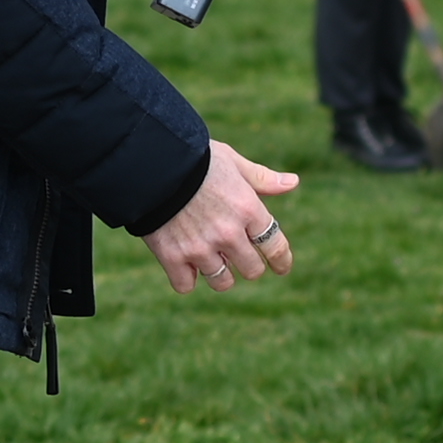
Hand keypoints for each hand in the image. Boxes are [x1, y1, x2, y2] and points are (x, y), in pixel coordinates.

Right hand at [149, 136, 299, 289]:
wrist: (149, 162)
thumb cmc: (194, 158)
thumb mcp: (232, 162)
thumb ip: (262, 178)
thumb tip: (293, 183)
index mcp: (248, 209)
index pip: (276, 247)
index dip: (282, 261)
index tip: (281, 267)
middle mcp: (228, 233)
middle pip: (251, 270)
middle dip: (247, 264)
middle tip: (236, 255)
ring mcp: (200, 248)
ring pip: (222, 282)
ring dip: (219, 273)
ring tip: (209, 259)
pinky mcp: (172, 257)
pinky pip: (186, 285)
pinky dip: (186, 278)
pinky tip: (184, 265)